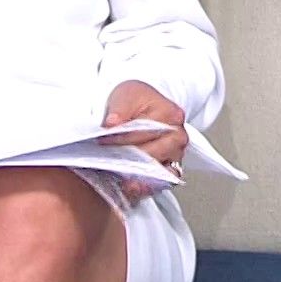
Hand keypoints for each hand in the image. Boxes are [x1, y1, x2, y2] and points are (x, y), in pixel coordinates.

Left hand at [99, 80, 187, 201]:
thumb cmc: (136, 101)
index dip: (121, 137)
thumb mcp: (126, 95)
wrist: (141, 107)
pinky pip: (161, 183)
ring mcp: (175, 155)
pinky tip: (130, 187)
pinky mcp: (169, 169)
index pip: (143, 132)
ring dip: (136, 174)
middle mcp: (178, 137)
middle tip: (106, 159)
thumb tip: (112, 123)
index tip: (102, 140)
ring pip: (158, 172)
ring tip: (116, 175)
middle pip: (152, 154)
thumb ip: (120, 109)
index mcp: (171, 115)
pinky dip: (145, 186)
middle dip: (127, 157)